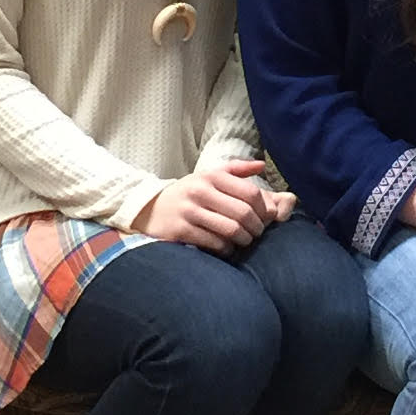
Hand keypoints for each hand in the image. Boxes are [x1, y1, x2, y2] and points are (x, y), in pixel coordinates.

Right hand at [138, 160, 274, 252]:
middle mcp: (200, 191)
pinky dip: (226, 249)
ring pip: (231, 229)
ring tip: (244, 241)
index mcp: (211, 177)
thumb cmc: (188, 193)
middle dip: (257, 227)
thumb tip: (262, 165)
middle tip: (257, 233)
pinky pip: (214, 243)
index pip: (250, 192)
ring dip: (244, 239)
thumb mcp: (208, 176)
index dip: (264, 208)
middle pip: (243, 213)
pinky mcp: (181, 230)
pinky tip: (227, 248)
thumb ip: (236, 169)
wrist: (149, 207)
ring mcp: (189, 211)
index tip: (267, 218)